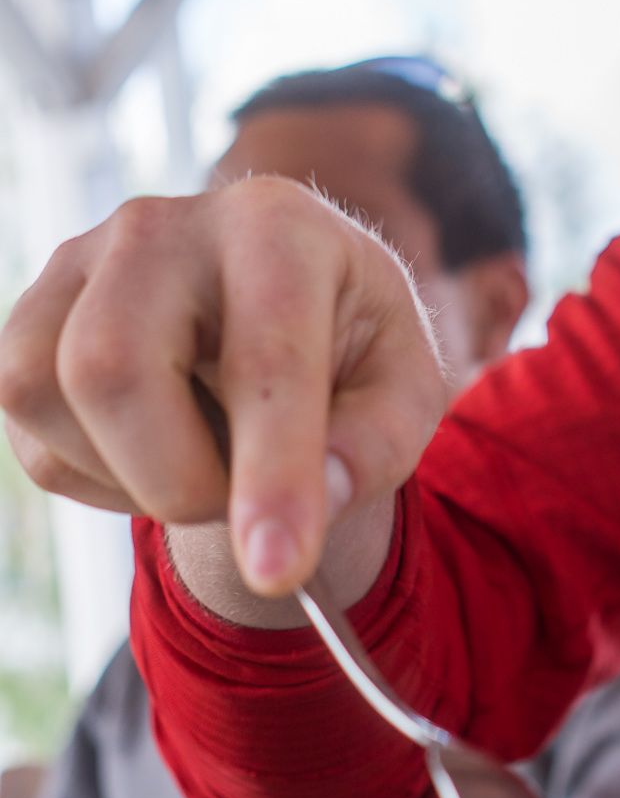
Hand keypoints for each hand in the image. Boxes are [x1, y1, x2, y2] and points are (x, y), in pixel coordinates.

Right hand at [0, 179, 446, 596]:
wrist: (278, 312)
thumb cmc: (347, 351)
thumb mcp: (403, 388)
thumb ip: (379, 442)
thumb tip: (323, 494)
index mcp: (277, 227)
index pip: (266, 357)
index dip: (271, 473)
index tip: (277, 570)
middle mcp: (160, 227)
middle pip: (112, 368)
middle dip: (177, 480)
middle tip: (239, 503)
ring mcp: (77, 265)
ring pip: (43, 397)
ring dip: (132, 479)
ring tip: (207, 459)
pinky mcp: (28, 322)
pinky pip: (29, 438)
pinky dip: (95, 479)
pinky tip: (157, 449)